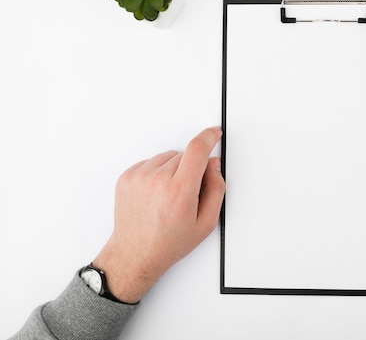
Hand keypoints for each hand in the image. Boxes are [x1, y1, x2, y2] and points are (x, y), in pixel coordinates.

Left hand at [92, 127, 225, 303]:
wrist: (135, 253)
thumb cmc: (168, 242)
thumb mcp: (206, 222)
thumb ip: (216, 189)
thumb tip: (213, 165)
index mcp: (180, 192)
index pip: (197, 149)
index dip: (209, 137)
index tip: (214, 134)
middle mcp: (157, 181)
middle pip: (185, 155)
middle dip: (192, 168)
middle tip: (188, 193)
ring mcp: (139, 177)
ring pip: (168, 157)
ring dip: (174, 170)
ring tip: (170, 195)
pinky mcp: (127, 177)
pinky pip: (151, 162)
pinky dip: (157, 173)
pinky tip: (157, 194)